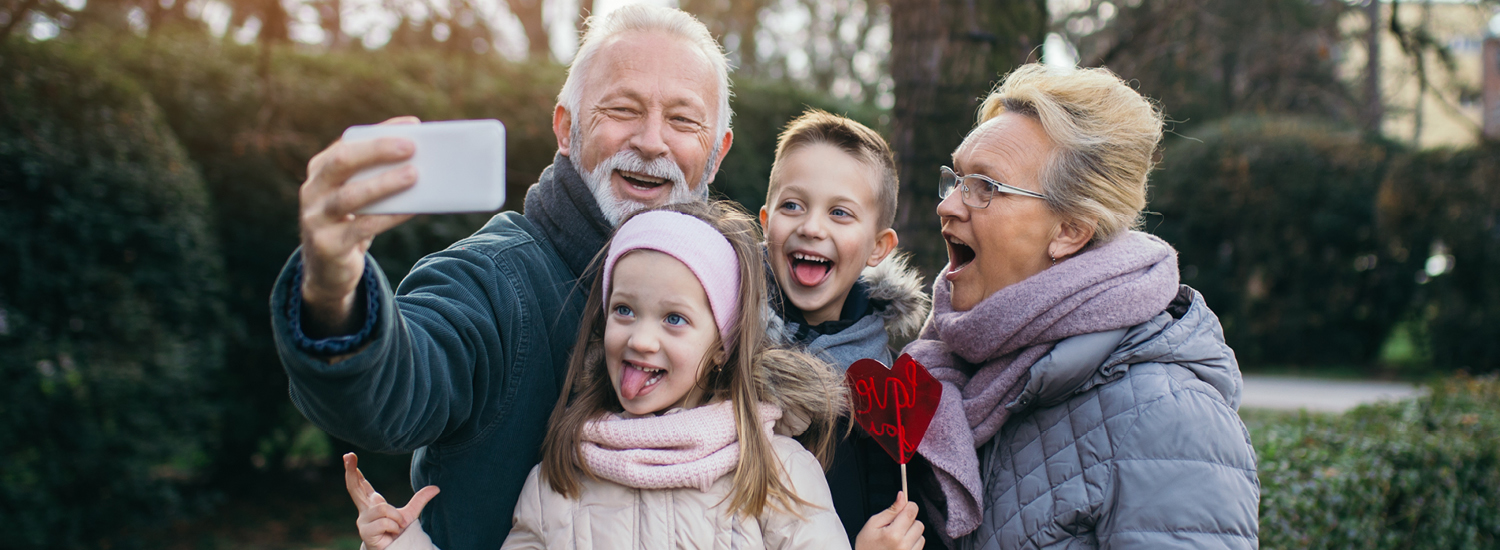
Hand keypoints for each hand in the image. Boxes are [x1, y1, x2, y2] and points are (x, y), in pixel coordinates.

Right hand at [299, 117, 420, 336]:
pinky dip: (390, 216)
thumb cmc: (351, 222)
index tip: (413, 125)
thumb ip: (377, 176)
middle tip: (411, 146)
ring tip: (415, 174)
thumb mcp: (359, 196)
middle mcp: (312, 190)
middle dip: (377, 151)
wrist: (327, 271)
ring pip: (350, 196)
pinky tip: (413, 209)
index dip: (380, 132)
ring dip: (384, 183)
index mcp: (320, 169)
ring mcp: (316, 218)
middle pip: (342, 162)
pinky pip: (362, 227)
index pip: (348, 142)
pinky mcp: (327, 245)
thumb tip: (422, 160)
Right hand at [345, 452, 439, 549]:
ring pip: (383, 509)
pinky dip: (394, 526)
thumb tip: (436, 488)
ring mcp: (363, 521)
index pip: (361, 485)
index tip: (349, 457)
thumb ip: (420, 499)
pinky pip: (385, 522)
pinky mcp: (366, 532)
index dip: (354, 472)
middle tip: (348, 455)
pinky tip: (392, 533)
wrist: (397, 549)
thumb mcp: (410, 513)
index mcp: (372, 504)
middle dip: (351, 471)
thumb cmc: (398, 533)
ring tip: (397, 527)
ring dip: (396, 518)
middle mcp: (365, 511)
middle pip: (354, 487)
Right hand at [854, 491, 924, 549]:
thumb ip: (890, 510)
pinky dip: (913, 543)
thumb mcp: (873, 524)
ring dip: (912, 534)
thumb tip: (902, 496)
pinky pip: (920, 546)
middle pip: (919, 524)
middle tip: (896, 526)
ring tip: (898, 538)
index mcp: (893, 535)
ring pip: (921, 536)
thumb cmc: (866, 545)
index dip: (908, 506)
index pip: (911, 512)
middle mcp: (904, 546)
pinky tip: (901, 545)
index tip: (903, 507)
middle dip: (909, 522)